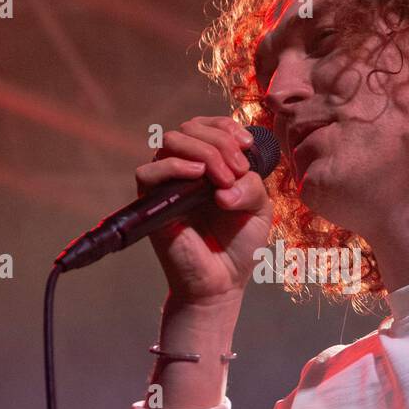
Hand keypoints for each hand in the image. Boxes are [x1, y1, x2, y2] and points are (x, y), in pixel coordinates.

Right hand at [135, 116, 274, 303]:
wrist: (223, 283)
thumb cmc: (239, 246)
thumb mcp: (260, 208)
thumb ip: (252, 185)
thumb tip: (224, 186)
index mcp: (209, 163)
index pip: (207, 125)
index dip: (226, 127)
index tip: (247, 146)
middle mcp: (185, 168)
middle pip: (190, 128)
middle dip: (220, 142)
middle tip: (238, 171)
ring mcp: (167, 184)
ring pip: (171, 141)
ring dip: (204, 152)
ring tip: (223, 179)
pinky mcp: (150, 203)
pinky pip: (148, 172)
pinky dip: (175, 166)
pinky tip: (198, 177)